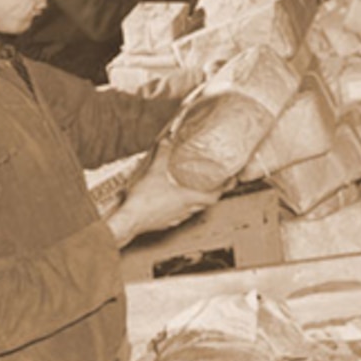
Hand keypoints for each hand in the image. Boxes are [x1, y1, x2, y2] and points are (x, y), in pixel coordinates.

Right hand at [105, 142, 220, 248]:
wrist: (128, 220)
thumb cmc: (142, 200)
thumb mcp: (153, 171)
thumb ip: (162, 153)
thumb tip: (168, 138)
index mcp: (187, 198)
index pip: (214, 196)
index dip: (225, 188)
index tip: (232, 181)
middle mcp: (185, 209)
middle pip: (206, 203)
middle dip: (213, 193)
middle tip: (217, 184)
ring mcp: (176, 218)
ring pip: (193, 209)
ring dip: (197, 200)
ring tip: (196, 190)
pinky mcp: (165, 223)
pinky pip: (179, 215)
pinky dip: (182, 207)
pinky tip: (175, 202)